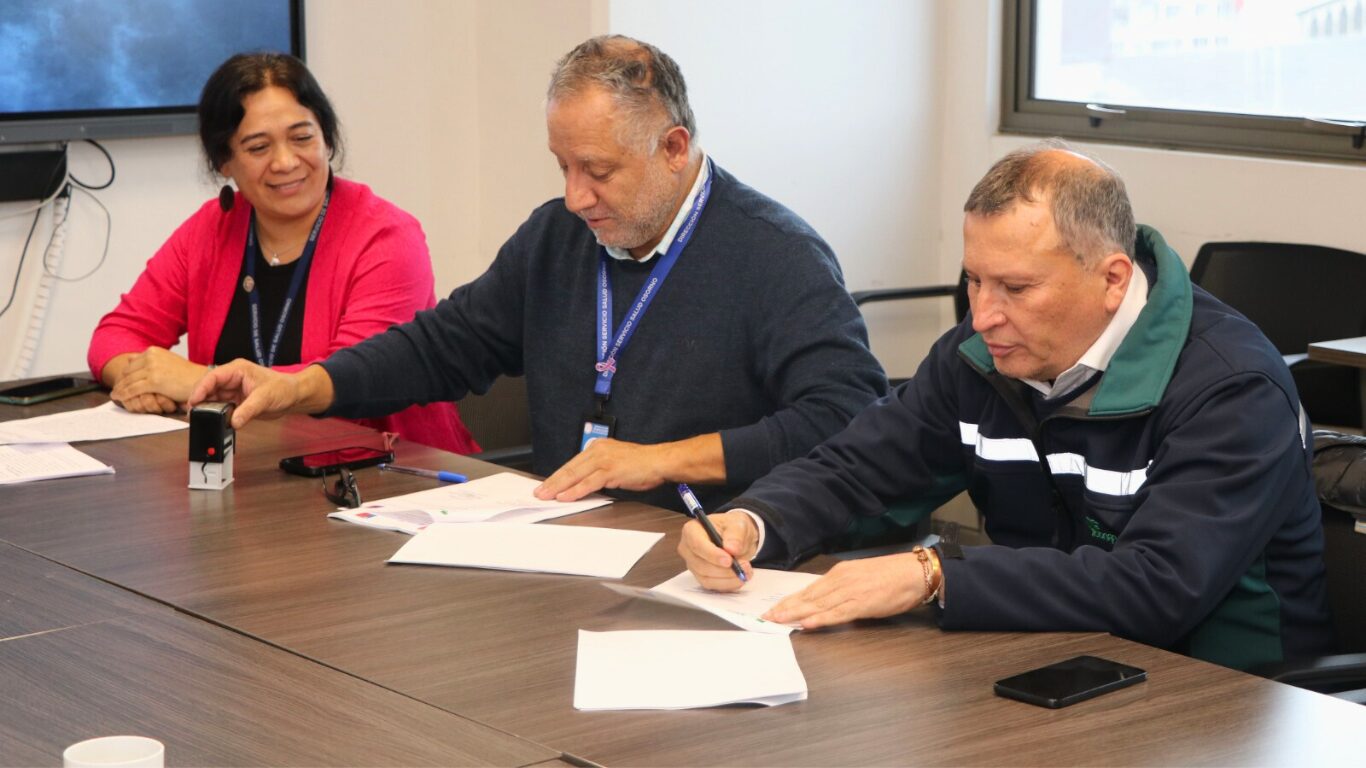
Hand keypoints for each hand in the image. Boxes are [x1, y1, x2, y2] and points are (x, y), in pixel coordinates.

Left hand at [108, 347, 206, 412]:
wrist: (201, 381)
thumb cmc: (187, 374)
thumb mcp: (166, 361)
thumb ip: (149, 359)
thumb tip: (130, 358)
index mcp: (153, 351)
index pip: (131, 363)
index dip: (123, 374)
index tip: (119, 382)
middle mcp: (151, 356)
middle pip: (127, 371)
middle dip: (120, 382)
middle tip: (115, 390)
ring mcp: (152, 368)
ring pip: (128, 381)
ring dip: (119, 389)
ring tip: (115, 396)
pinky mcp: (154, 381)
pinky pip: (133, 389)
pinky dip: (124, 394)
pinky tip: (119, 398)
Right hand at [187, 360, 334, 429]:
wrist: (293, 397)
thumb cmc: (283, 388)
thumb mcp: (265, 398)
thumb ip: (248, 410)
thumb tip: (234, 421)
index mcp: (237, 370)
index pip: (212, 377)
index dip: (200, 389)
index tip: (193, 402)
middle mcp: (231, 379)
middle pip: (208, 389)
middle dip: (200, 401)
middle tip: (195, 415)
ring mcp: (232, 391)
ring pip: (212, 400)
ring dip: (207, 410)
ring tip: (203, 420)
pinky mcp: (235, 402)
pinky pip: (220, 408)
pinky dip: (216, 415)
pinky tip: (214, 422)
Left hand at [533, 433, 724, 501]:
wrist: (660, 461)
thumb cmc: (642, 465)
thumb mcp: (616, 465)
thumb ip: (599, 472)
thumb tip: (585, 485)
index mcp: (598, 447)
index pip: (573, 463)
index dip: (558, 476)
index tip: (547, 485)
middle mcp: (598, 450)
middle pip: (570, 468)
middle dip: (552, 482)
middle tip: (539, 492)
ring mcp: (604, 459)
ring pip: (575, 474)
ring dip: (559, 487)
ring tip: (547, 496)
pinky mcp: (610, 469)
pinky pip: (588, 482)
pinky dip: (575, 490)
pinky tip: (565, 497)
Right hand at [677, 510, 757, 591]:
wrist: (738, 538)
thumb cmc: (733, 527)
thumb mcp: (738, 524)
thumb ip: (735, 534)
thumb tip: (731, 548)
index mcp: (692, 530)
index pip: (697, 544)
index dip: (712, 554)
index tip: (729, 560)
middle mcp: (689, 549)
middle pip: (700, 564)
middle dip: (724, 569)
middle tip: (744, 566)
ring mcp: (694, 564)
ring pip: (707, 578)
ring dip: (728, 578)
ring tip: (746, 571)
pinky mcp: (702, 576)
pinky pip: (712, 585)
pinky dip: (728, 584)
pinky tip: (740, 578)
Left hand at [763, 553, 925, 629]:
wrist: (914, 573)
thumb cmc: (891, 576)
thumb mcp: (860, 577)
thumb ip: (842, 588)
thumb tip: (824, 601)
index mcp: (839, 574)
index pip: (808, 589)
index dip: (789, 600)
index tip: (773, 609)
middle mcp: (840, 581)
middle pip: (808, 597)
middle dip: (785, 608)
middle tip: (766, 617)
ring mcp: (850, 592)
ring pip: (818, 605)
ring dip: (796, 614)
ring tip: (778, 621)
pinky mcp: (862, 604)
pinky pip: (837, 614)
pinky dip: (820, 619)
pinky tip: (806, 623)